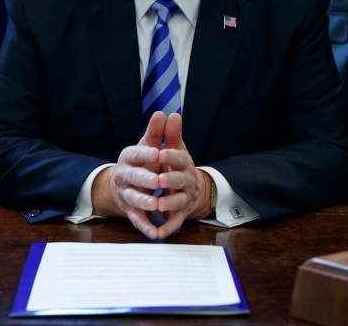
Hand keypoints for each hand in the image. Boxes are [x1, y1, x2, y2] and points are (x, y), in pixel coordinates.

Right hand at [92, 111, 166, 237]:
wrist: (122, 184)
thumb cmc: (141, 161)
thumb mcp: (148, 145)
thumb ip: (157, 131)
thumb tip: (164, 113)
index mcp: (128, 157)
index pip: (135, 154)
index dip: (144, 153)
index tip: (157, 152)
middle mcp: (124, 175)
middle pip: (133, 177)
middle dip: (145, 179)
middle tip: (157, 180)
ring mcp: (126, 194)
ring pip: (133, 198)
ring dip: (144, 201)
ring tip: (156, 203)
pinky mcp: (130, 210)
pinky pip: (138, 219)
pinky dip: (146, 226)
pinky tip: (155, 232)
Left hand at [155, 113, 212, 238]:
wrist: (190, 189)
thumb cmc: (176, 165)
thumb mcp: (173, 148)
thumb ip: (169, 133)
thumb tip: (171, 114)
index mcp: (183, 163)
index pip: (179, 158)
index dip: (170, 156)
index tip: (160, 153)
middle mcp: (186, 180)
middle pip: (180, 180)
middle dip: (170, 180)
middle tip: (158, 180)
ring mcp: (184, 198)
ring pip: (178, 202)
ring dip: (169, 204)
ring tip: (158, 205)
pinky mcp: (180, 214)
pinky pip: (174, 222)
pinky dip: (167, 228)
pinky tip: (157, 233)